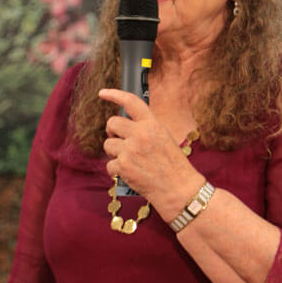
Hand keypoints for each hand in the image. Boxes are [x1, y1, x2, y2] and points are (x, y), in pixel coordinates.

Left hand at [99, 88, 202, 217]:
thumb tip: (126, 124)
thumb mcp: (164, 137)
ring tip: (129, 161)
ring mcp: (130, 150)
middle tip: (119, 140)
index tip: (103, 93)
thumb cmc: (173, 165)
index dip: (114, 95)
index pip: (131, 102)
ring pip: (108, 145)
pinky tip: (128, 174)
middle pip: (112, 123)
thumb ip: (146, 128)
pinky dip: (116, 171)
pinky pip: (109, 165)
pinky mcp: (124, 166)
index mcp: (152, 124)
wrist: (178, 189)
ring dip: (114, 153)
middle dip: (112, 132)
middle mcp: (140, 134)